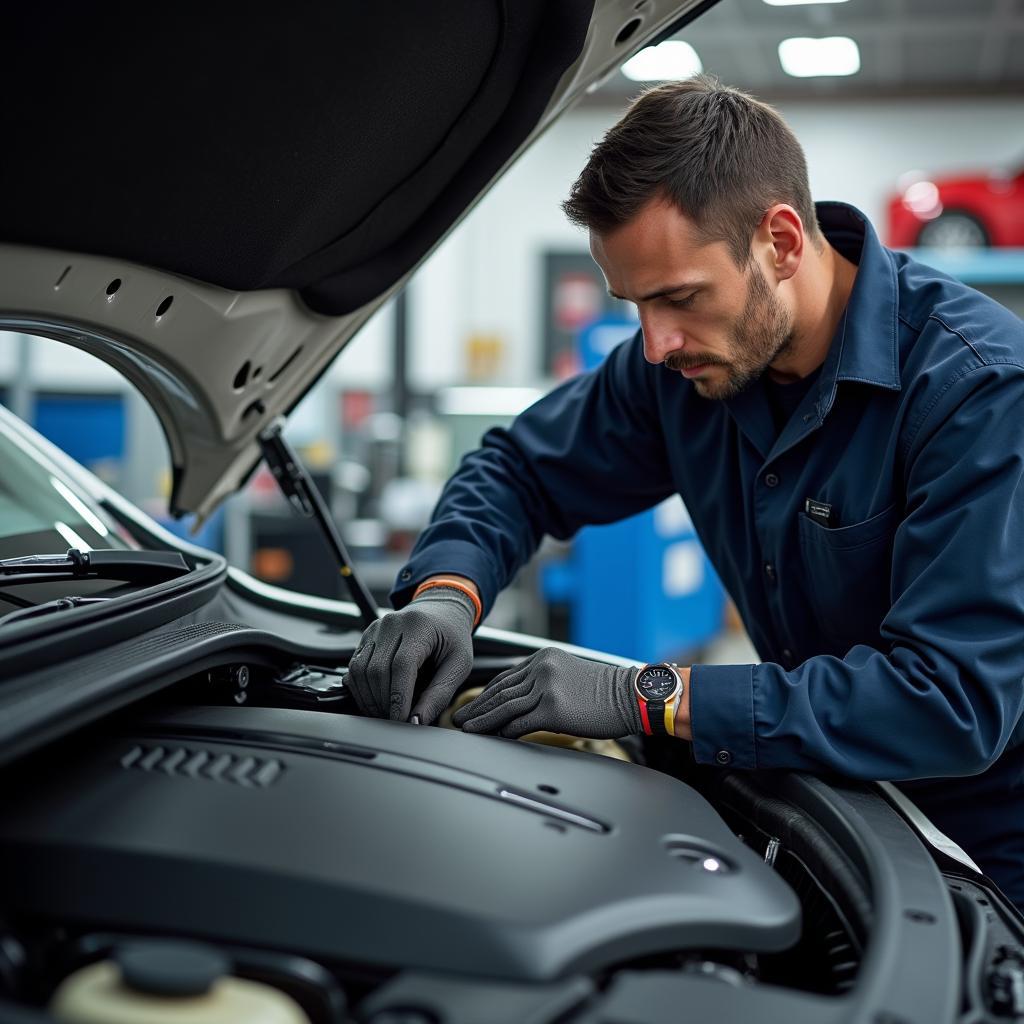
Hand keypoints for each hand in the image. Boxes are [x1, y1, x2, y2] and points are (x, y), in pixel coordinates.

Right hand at [346, 585, 475, 723]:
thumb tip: (416, 722)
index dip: (399, 697)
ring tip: (386, 713)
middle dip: (384, 702)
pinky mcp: (366, 637)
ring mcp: (376, 628)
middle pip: (377, 670)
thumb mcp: (459, 665)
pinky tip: (376, 700)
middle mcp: (393, 623)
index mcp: (419, 626)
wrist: (441, 611)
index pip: (402, 665)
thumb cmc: (453, 638)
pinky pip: (355, 667)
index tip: (401, 720)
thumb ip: (439, 694)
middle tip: (396, 721)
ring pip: (360, 671)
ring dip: (370, 699)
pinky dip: (361, 689)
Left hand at [452, 647, 642, 738]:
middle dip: (477, 706)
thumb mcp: (570, 675)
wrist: (631, 696)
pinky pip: (519, 722)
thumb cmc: (606, 692)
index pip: (506, 677)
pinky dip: (503, 731)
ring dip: (482, 719)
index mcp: (543, 658)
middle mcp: (541, 668)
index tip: (472, 704)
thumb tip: (523, 704)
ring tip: (466, 728)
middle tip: (459, 718)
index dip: (486, 693)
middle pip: (500, 690)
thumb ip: (545, 682)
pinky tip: (492, 737)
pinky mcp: (552, 708)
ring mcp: (545, 687)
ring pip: (504, 706)